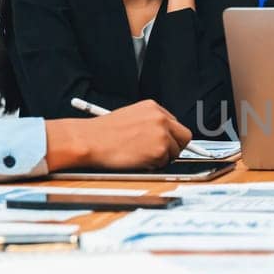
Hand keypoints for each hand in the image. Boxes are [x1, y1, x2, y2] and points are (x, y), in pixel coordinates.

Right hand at [46, 99, 190, 170]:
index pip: (175, 123)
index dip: (170, 136)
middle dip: (175, 147)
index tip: (165, 143)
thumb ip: (149, 123)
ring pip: (176, 152)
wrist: (90, 140)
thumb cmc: (103, 132)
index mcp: (153, 107)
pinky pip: (165, 163)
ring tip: (141, 156)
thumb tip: (162, 135)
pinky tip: (138, 160)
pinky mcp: (159, 150)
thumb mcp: (130, 117)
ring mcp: (162, 134)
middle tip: (160, 154)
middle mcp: (160, 118)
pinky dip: (154, 165)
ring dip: (163, 158)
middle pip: (184, 136)